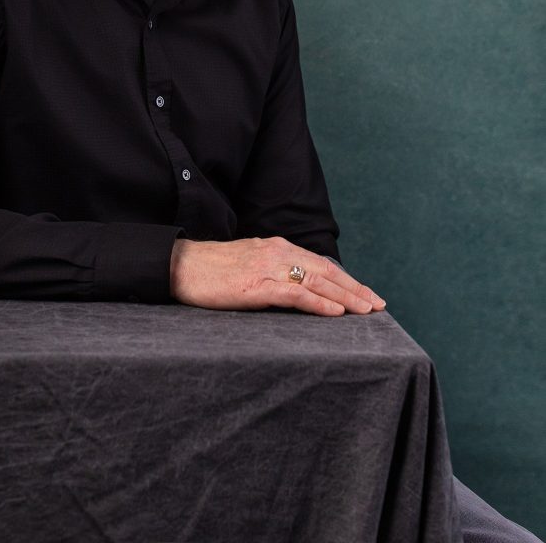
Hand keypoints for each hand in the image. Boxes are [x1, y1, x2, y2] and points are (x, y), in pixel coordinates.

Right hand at [170, 237, 385, 315]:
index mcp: (277, 247)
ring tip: (366, 310)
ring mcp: (268, 268)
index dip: (347, 280)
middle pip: (325, 271)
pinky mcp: (256, 286)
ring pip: (316, 282)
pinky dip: (318, 303)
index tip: (367, 294)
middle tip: (378, 304)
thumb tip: (297, 288)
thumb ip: (274, 271)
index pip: (320, 263)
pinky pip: (294, 294)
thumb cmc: (212, 270)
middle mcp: (277, 252)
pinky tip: (335, 313)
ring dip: (345, 297)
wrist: (182, 266)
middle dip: (355, 289)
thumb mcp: (249, 264)